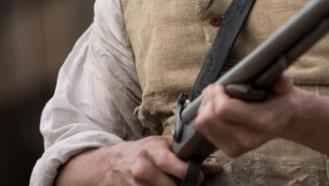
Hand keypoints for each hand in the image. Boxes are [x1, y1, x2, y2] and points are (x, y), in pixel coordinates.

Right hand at [55, 135, 222, 185]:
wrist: (112, 163)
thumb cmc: (144, 151)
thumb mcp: (165, 146)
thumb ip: (189, 156)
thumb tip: (216, 167)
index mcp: (153, 151)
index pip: (173, 165)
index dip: (189, 173)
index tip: (200, 177)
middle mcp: (143, 169)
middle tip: (192, 183)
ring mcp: (137, 185)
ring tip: (177, 182)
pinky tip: (164, 185)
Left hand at [194, 72, 297, 157]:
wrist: (285, 119)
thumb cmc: (280, 99)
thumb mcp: (284, 86)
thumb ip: (282, 81)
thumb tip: (281, 78)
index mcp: (261, 121)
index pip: (224, 109)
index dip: (216, 95)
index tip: (220, 85)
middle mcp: (248, 138)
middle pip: (209, 119)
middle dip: (208, 99)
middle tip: (214, 88)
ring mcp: (238, 147)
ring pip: (203, 126)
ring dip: (204, 108)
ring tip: (214, 96)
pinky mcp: (231, 151)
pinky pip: (205, 132)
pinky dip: (206, 118)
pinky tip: (215, 109)